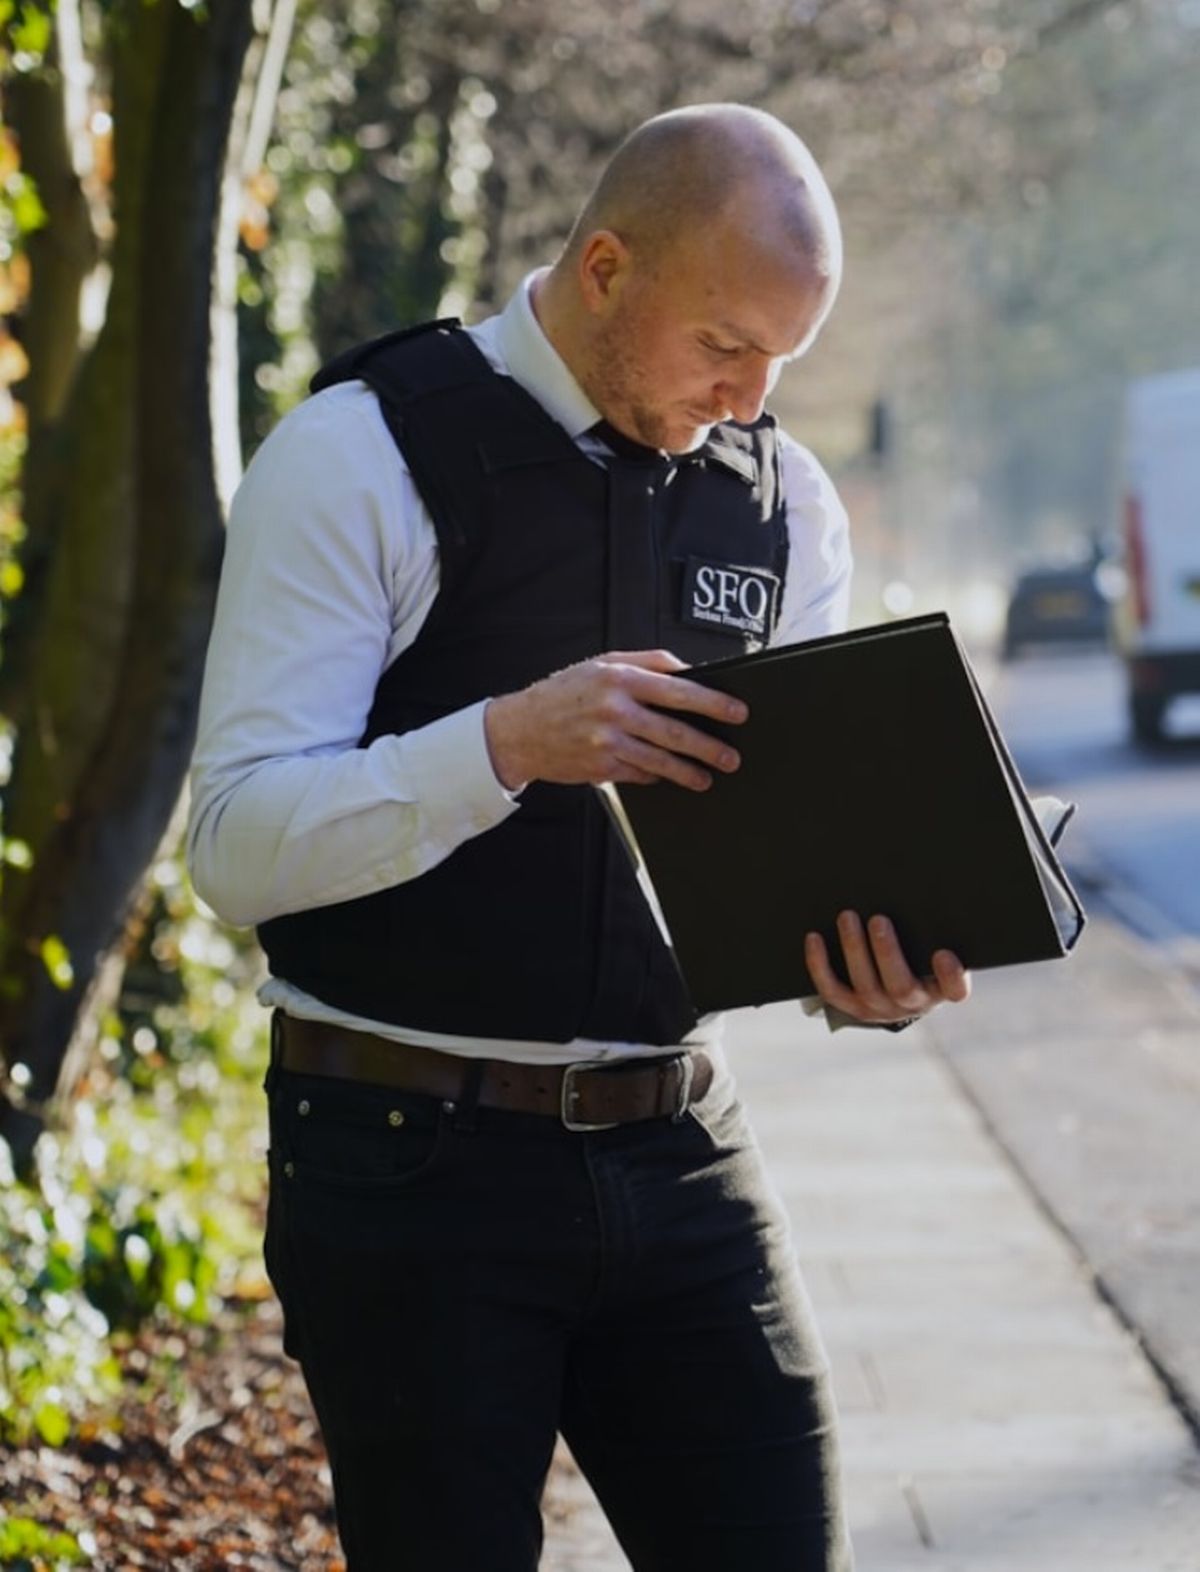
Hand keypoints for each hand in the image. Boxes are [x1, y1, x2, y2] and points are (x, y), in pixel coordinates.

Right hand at [484, 649, 747, 791]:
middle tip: (730, 757)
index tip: (737, 712)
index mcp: (619, 679)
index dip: (713, 703)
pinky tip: (666, 777)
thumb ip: (646, 662)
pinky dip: (656, 775)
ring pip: (661, 760)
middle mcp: (614, 710)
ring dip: (689, 772)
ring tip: (708, 777)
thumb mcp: (601, 664)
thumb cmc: (563, 693)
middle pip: (675, 732)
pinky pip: (640, 774)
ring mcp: (607, 742)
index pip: (678, 690)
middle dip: (709, 747)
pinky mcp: (601, 768)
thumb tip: (686, 669)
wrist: (520, 730)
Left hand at [804, 911, 970, 1025]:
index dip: (951, 976)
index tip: (944, 953)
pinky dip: (820, 965)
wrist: (900, 992)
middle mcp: (912, 1003)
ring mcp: (880, 1008)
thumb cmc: (921, 956)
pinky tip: (814, 938)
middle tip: (878, 920)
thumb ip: (936, 929)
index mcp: (940, 988)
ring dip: (855, 950)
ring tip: (847, 918)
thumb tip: (920, 885)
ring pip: (865, 986)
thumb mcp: (935, 944)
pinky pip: (832, 990)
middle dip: (887, 952)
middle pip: (901, 986)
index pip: (955, 990)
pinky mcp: (853, 1008)